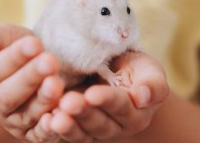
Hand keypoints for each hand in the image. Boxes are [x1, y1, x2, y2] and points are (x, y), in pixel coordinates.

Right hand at [0, 24, 63, 142]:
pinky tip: (61, 115)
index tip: (35, 43)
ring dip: (43, 100)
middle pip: (9, 95)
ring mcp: (15, 121)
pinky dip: (49, 128)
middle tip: (49, 62)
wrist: (43, 65)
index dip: (15, 57)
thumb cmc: (23, 49)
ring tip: (57, 83)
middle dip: (30, 78)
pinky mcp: (34, 133)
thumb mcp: (6, 37)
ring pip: (27, 114)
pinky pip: (41, 135)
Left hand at [49, 51, 168, 142]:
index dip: (107, 101)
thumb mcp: (150, 71)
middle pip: (100, 123)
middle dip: (83, 114)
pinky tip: (46, 120)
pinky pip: (70, 132)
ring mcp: (97, 130)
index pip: (122, 106)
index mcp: (137, 112)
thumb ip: (153, 85)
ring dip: (69, 125)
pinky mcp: (80, 128)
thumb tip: (143, 96)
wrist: (119, 71)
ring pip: (83, 132)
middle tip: (68, 103)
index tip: (92, 94)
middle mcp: (118, 126)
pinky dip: (56, 128)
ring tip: (54, 117)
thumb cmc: (136, 68)